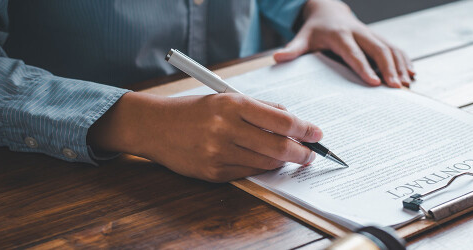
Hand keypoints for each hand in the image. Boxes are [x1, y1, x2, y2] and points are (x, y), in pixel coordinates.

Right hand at [88, 92, 322, 181]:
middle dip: (302, 152)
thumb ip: (259, 108)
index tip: (318, 134)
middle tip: (311, 153)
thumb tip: (291, 119)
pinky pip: (248, 173)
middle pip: (279, 146)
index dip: (305, 129)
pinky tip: (261, 161)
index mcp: (233, 104)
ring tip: (288, 156)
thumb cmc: (194, 110)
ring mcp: (219, 153)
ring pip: (266, 163)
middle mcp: (226, 128)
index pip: (281, 119)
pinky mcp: (213, 172)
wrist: (154, 126)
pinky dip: (259, 167)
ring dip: (282, 162)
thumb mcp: (226, 98)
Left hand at [273, 0, 414, 87]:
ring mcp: (371, 34)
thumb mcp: (303, 37)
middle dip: (389, 68)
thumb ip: (293, 49)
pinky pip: (395, 47)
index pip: (354, 53)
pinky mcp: (378, 37)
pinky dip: (404, 60)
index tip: (374, 82)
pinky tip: (412, 74)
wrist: (328, 11)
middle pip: (378, 49)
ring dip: (400, 65)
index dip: (364, 67)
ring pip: (390, 47)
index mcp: (340, 35)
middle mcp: (359, 33)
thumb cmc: (315, 30)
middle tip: (396, 87)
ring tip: (406, 84)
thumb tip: (278, 58)